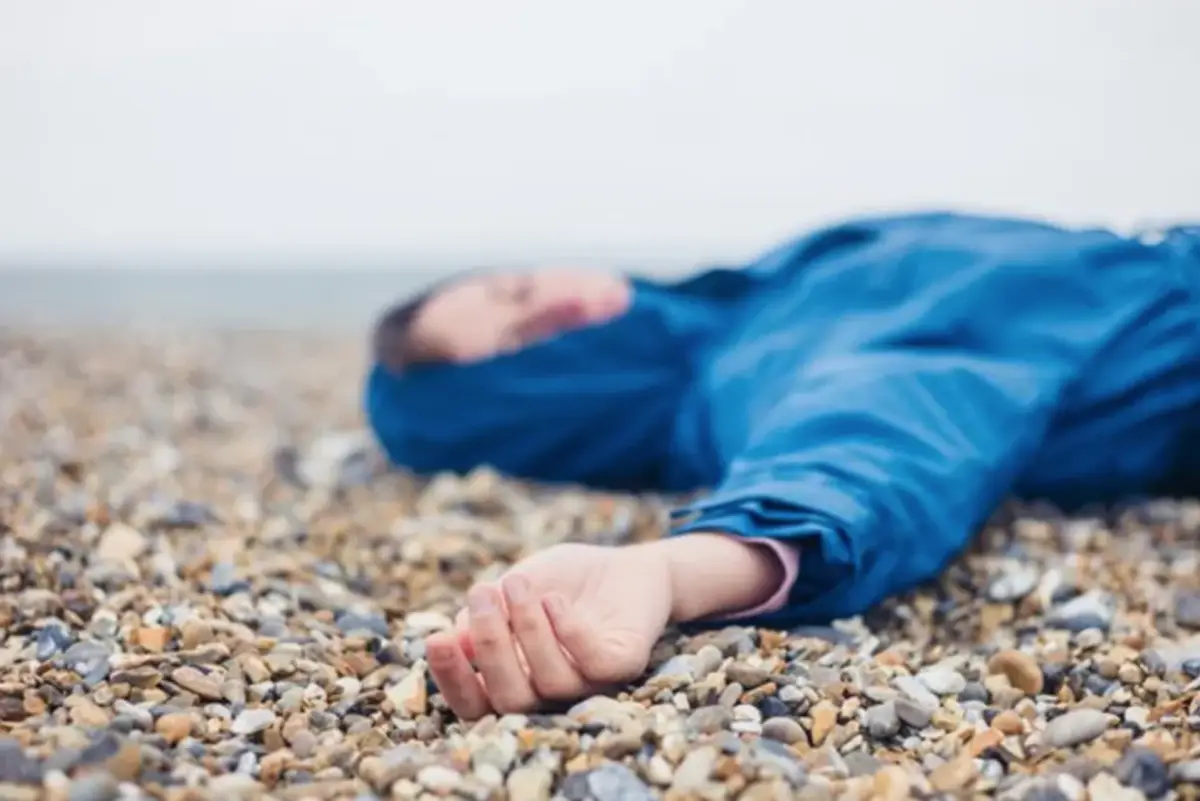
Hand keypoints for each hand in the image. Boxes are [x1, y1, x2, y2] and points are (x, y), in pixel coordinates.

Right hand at [424, 541, 671, 718]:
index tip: (435, 640)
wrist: (625, 565)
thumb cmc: (562, 580)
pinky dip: (568, 632)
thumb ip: (488, 614)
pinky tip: (554, 599)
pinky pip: (594, 663)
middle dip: (491, 649)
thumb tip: (458, 640)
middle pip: (511, 702)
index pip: (476, 703)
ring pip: (551, 683)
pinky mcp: (624, 665)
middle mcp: (550, 692)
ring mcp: (589, 684)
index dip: (453, 680)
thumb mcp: (515, 585)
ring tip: (517, 584)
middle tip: (481, 596)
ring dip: (528, 630)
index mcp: (517, 680)